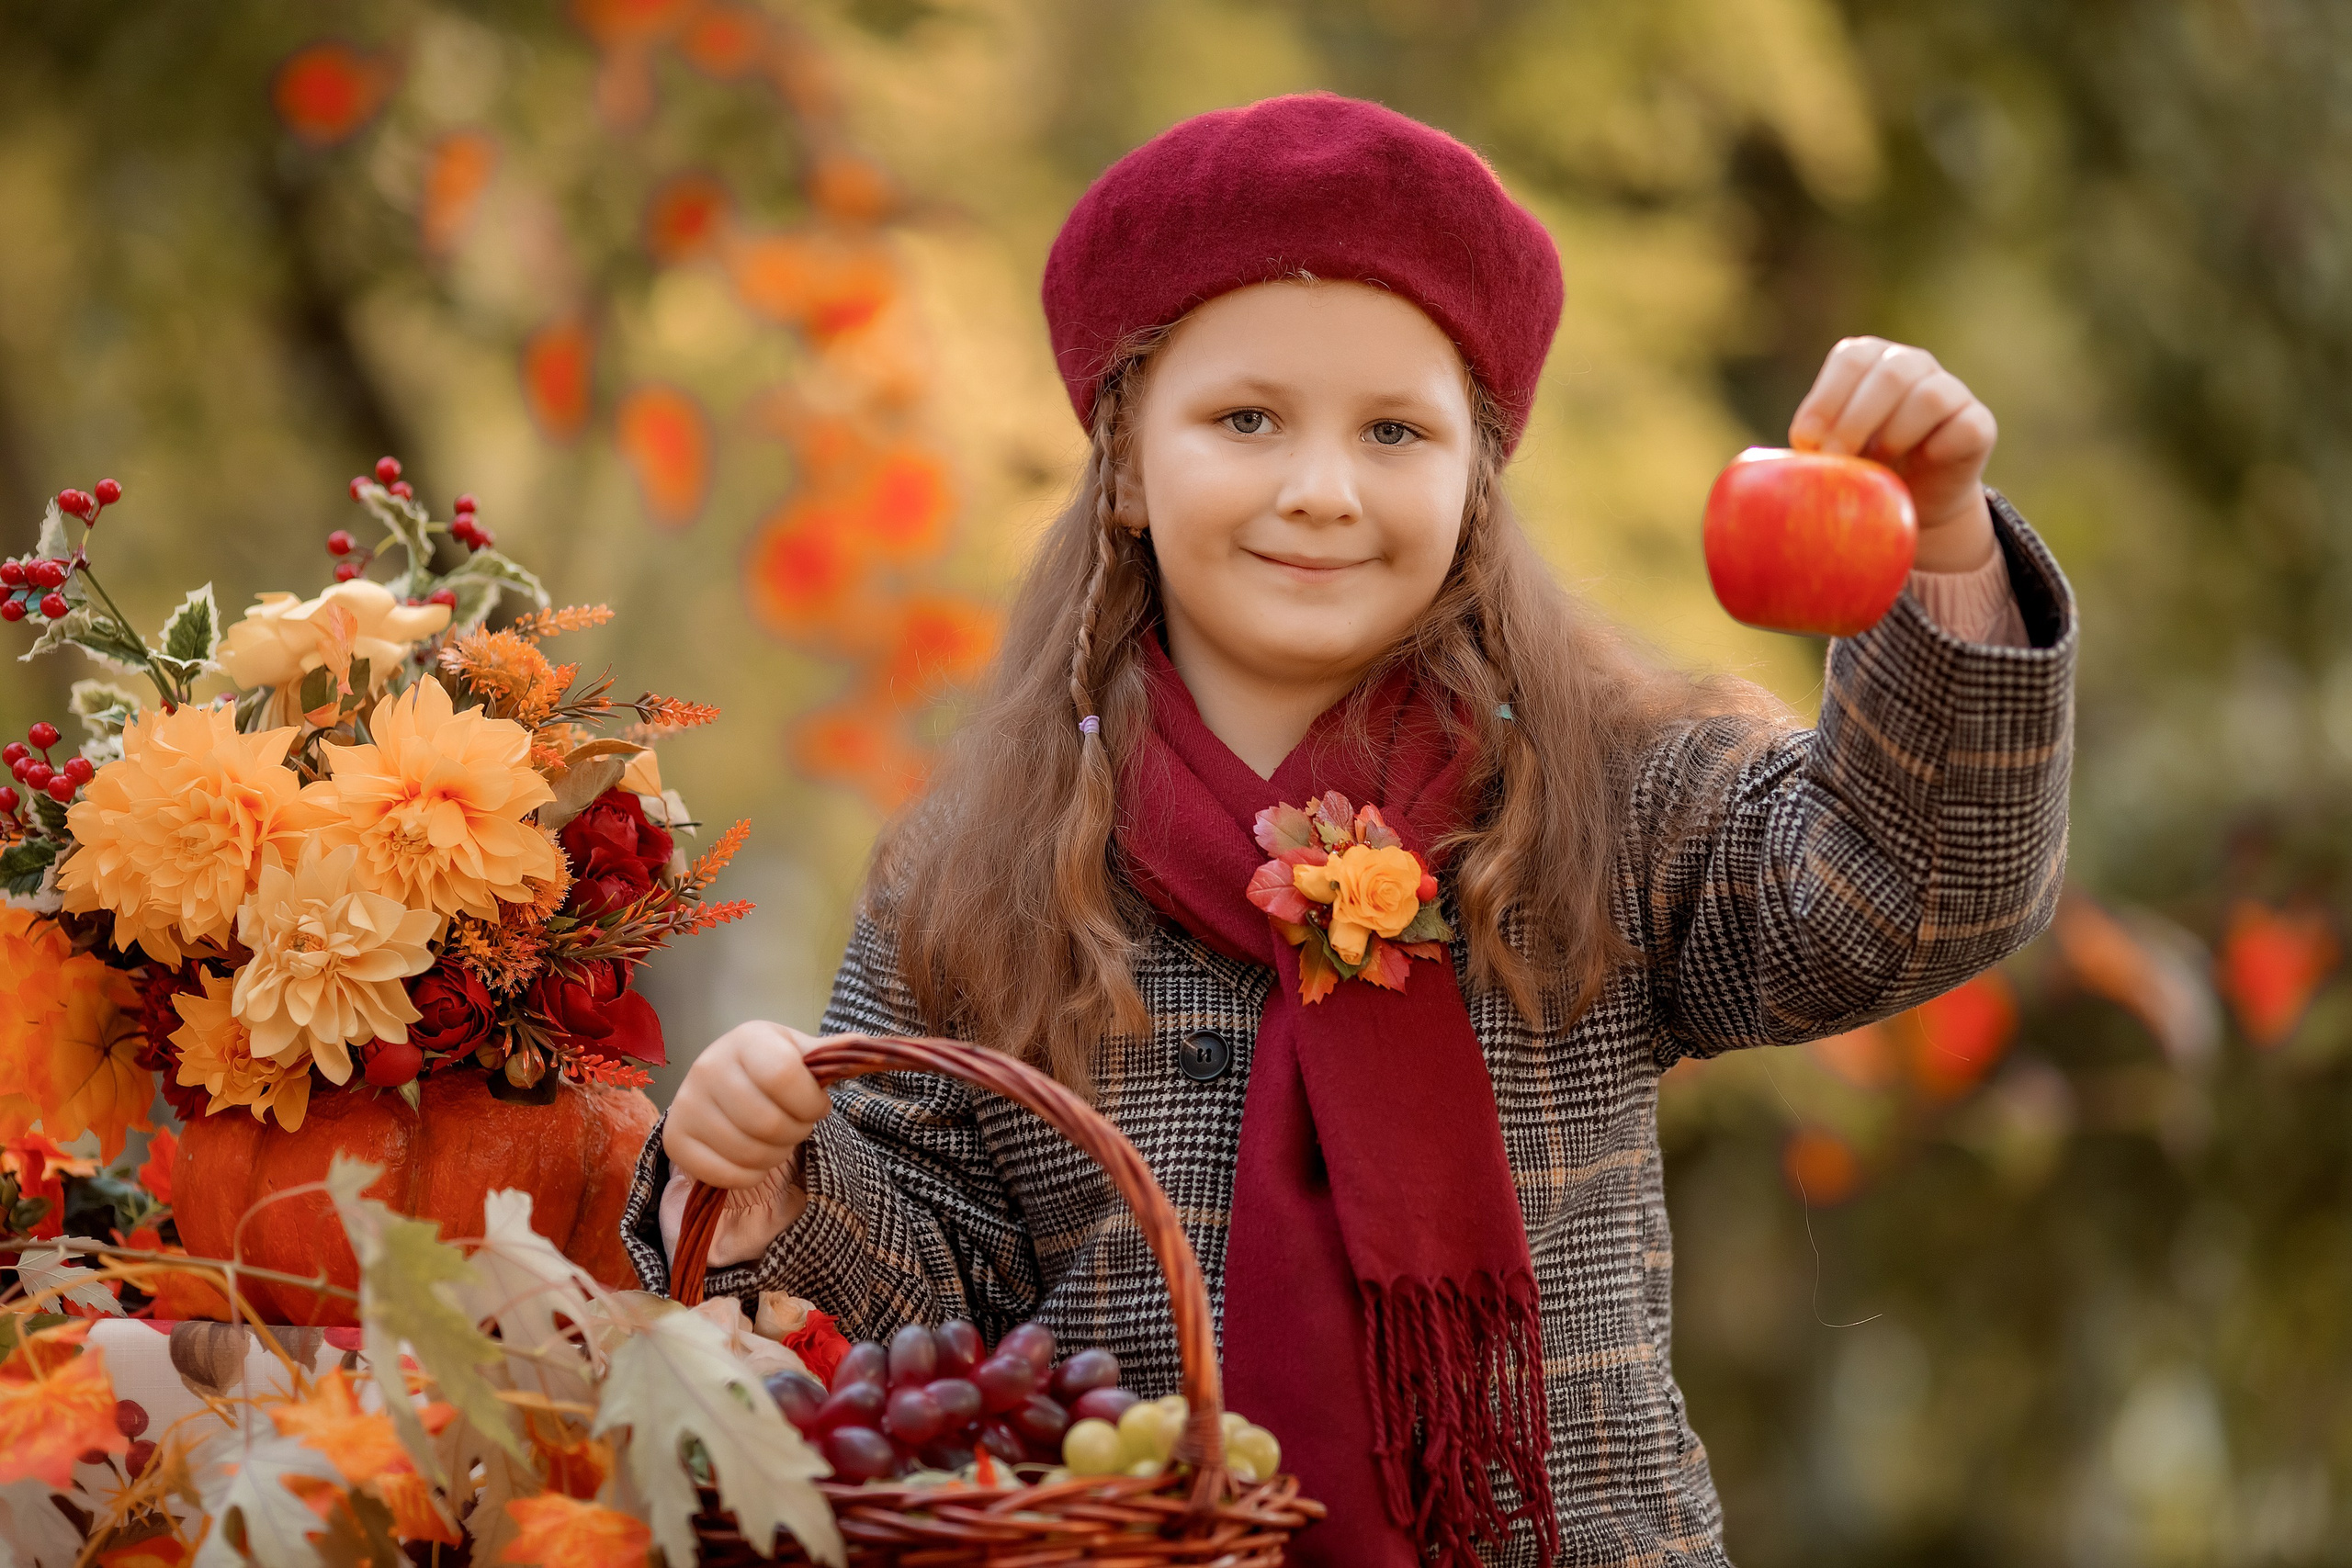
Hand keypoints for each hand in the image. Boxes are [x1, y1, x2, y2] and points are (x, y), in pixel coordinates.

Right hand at [664, 1021, 832, 1191]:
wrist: (723, 1082)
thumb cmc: (769, 1067)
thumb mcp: (799, 1052)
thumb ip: (832, 1054)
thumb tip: (870, 1048)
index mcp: (746, 1039)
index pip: (784, 1077)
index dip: (810, 1102)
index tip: (816, 1105)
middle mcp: (708, 1067)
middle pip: (769, 1123)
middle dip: (796, 1132)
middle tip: (796, 1126)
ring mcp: (686, 1105)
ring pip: (749, 1153)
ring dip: (776, 1155)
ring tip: (776, 1139)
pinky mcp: (676, 1141)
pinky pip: (727, 1175)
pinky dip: (751, 1175)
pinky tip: (753, 1156)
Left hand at [1789, 337, 1999, 572]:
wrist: (1908, 505)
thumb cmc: (1854, 473)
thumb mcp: (1824, 457)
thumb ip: (1805, 448)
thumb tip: (1769, 469)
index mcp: (1867, 361)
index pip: (1850, 359)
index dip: (1827, 399)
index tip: (1806, 442)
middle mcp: (1911, 364)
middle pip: (1891, 374)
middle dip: (1856, 420)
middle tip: (1837, 460)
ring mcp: (1949, 389)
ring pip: (1929, 395)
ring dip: (1896, 434)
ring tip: (1878, 465)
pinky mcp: (1977, 423)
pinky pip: (1963, 427)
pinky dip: (1936, 448)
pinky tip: (1919, 465)